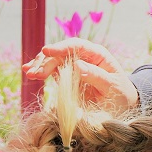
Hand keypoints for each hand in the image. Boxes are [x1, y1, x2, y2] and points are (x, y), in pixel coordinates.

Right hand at [22, 38, 139, 112]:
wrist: (122, 105)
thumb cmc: (121, 94)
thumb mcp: (113, 86)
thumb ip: (97, 76)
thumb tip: (78, 65)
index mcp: (97, 55)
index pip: (76, 45)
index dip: (60, 47)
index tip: (47, 51)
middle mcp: (84, 57)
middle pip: (61, 53)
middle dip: (46, 61)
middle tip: (34, 72)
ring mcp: (75, 66)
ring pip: (54, 60)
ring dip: (40, 65)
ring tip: (29, 73)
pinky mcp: (68, 76)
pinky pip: (52, 70)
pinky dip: (41, 71)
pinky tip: (30, 73)